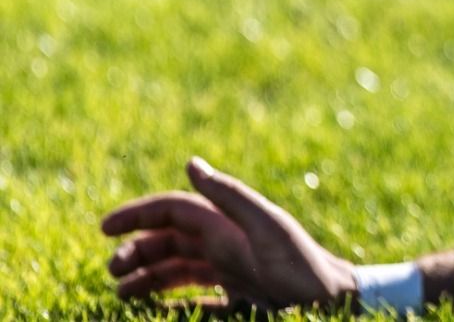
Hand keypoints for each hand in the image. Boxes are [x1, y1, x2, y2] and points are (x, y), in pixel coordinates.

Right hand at [102, 156, 358, 313]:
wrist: (333, 304)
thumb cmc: (301, 265)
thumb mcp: (264, 226)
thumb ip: (229, 196)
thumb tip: (191, 162)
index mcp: (228, 225)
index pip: (174, 211)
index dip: (139, 215)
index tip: (104, 229)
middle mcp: (226, 245)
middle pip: (170, 242)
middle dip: (136, 251)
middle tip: (112, 272)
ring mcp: (232, 274)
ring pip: (177, 271)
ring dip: (147, 278)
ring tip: (121, 295)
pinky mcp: (239, 304)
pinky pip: (194, 303)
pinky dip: (168, 306)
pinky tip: (150, 313)